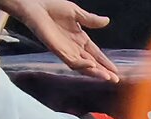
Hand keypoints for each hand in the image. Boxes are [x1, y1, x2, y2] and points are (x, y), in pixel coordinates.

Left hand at [0, 0, 118, 81]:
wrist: (35, 5)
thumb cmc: (52, 6)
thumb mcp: (76, 12)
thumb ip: (91, 19)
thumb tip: (107, 21)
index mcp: (79, 39)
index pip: (96, 53)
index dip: (105, 62)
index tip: (116, 70)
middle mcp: (74, 47)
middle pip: (91, 63)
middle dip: (103, 71)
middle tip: (115, 79)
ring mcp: (65, 50)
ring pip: (83, 66)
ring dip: (95, 72)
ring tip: (107, 77)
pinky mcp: (57, 50)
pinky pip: (71, 61)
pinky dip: (82, 64)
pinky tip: (92, 65)